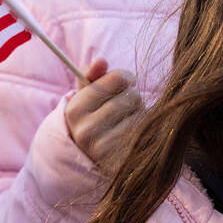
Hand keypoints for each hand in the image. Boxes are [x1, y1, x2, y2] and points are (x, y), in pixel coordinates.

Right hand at [64, 57, 141, 176]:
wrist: (94, 162)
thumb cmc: (94, 120)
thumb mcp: (86, 97)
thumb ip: (91, 75)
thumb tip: (101, 60)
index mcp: (75, 110)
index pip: (117, 78)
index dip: (124, 78)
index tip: (122, 84)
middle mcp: (88, 131)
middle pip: (132, 95)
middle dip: (131, 98)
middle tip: (122, 109)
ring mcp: (107, 148)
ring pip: (142, 113)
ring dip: (139, 114)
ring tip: (126, 124)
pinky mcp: (125, 159)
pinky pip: (147, 131)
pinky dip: (145, 130)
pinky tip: (133, 137)